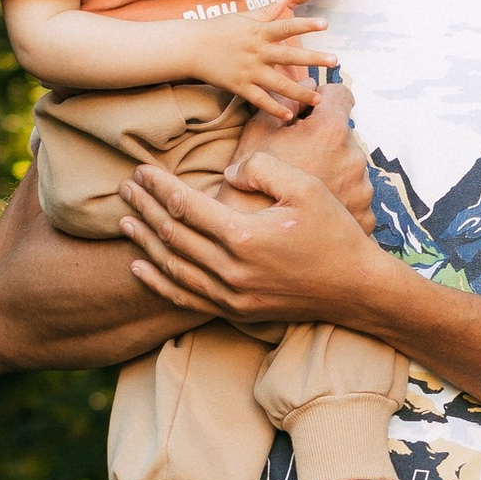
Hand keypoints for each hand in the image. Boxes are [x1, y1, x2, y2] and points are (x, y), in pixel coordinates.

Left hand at [120, 149, 398, 329]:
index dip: (159, 186)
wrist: (356, 289)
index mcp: (244, 236)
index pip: (186, 205)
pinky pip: (186, 298)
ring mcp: (232, 295)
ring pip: (172, 267)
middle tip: (124, 187)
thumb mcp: (305, 186)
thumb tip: (227, 172)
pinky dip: (158, 282)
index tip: (142, 169)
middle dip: (144, 208)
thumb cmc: (334, 232)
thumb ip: (262, 168)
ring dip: (144, 242)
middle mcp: (231, 270)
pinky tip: (140, 266)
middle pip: (172, 234)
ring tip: (124, 220)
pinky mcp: (236, 310)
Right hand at [188, 3, 336, 119]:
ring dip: (300, 92)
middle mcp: (257, 51)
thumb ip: (266, 12)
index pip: (286, 26)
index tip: (325, 24)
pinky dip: (274, 109)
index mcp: (259, 32)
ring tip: (318, 99)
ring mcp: (249, 70)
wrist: (191, 47)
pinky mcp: (240, 86)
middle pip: (290, 56)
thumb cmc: (218, 29)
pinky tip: (289, 115)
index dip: (306, 24)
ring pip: (279, 83)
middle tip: (334, 61)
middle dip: (314, 59)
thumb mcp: (243, 17)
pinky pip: (260, 100)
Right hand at [230, 79, 376, 233]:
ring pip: (350, 166)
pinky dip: (339, 200)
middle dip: (323, 140)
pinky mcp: (366, 216)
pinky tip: (313, 212)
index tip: (308, 115)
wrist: (256, 248)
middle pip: (344, 134)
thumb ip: (284, 101)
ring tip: (301, 192)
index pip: (341, 95)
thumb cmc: (248, 190)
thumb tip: (306, 83)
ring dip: (332, 170)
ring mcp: (363, 189)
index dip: (322, 101)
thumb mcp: (255, 135)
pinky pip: (356, 197)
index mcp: (330, 131)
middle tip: (295, 161)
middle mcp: (355, 157)